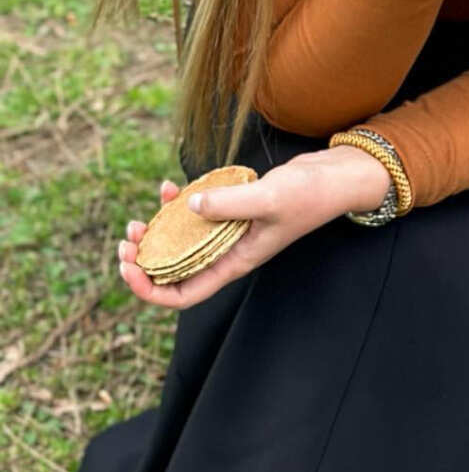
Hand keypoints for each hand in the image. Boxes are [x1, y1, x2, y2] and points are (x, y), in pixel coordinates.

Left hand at [115, 147, 387, 310]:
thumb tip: (188, 206)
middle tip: (129, 238)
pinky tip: (171, 187)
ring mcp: (231, 230)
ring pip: (183, 240)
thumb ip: (228, 204)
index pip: (184, 294)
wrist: (337, 177)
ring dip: (158, 232)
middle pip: (177, 268)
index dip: (151, 290)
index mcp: (235, 262)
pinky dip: (180, 203)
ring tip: (140, 218)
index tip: (129, 269)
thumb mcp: (268, 198)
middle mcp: (229, 251)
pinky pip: (198, 212)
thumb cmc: (310, 195)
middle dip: (146, 258)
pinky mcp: (235, 208)